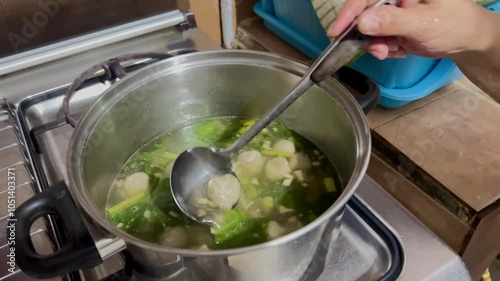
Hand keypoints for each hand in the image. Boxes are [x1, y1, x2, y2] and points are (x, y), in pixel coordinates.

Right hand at [328, 0, 494, 59]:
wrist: (470, 41)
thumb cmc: (455, 24)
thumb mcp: (423, 23)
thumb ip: (392, 22)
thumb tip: (362, 22)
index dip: (350, 12)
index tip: (337, 31)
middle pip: (366, 13)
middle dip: (368, 35)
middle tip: (378, 50)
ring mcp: (395, 11)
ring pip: (370, 29)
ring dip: (377, 45)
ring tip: (393, 51)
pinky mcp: (395, 25)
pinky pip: (379, 38)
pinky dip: (386, 48)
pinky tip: (400, 50)